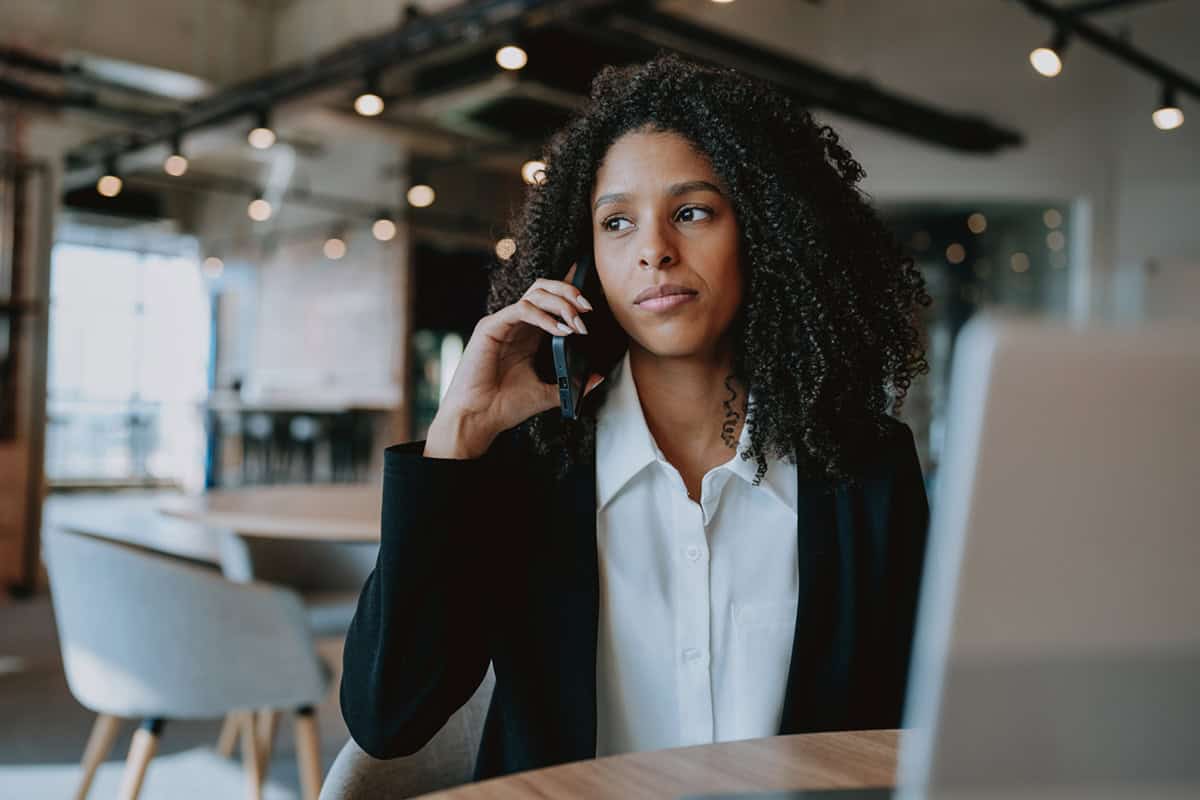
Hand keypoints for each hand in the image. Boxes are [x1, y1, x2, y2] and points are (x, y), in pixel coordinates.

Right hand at [425, 263, 606, 457]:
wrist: (479, 419)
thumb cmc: (505, 406)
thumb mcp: (548, 393)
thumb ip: (572, 384)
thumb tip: (598, 377)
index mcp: (528, 334)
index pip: (550, 300)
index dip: (571, 296)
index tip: (591, 307)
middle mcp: (515, 324)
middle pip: (543, 288)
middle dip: (569, 292)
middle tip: (588, 308)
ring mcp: (502, 323)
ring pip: (535, 294)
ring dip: (562, 304)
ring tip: (577, 323)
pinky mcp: (490, 328)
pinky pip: (521, 310)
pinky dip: (544, 317)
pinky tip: (560, 331)